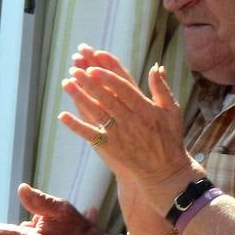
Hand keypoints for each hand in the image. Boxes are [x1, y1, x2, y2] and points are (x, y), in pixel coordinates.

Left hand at [59, 47, 197, 208]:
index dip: (109, 76)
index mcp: (147, 110)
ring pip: (96, 113)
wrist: (164, 171)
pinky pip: (91, 135)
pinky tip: (62, 115)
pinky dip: (76, 126)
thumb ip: (162, 89)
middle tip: (76, 69)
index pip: (124, 89)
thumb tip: (156, 66)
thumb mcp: (172, 111)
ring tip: (66, 82)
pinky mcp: (111, 148)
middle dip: (90, 83)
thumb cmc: (169, 137)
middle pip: (107, 99)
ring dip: (80, 98)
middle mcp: (132, 122)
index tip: (95, 64)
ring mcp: (120, 136)